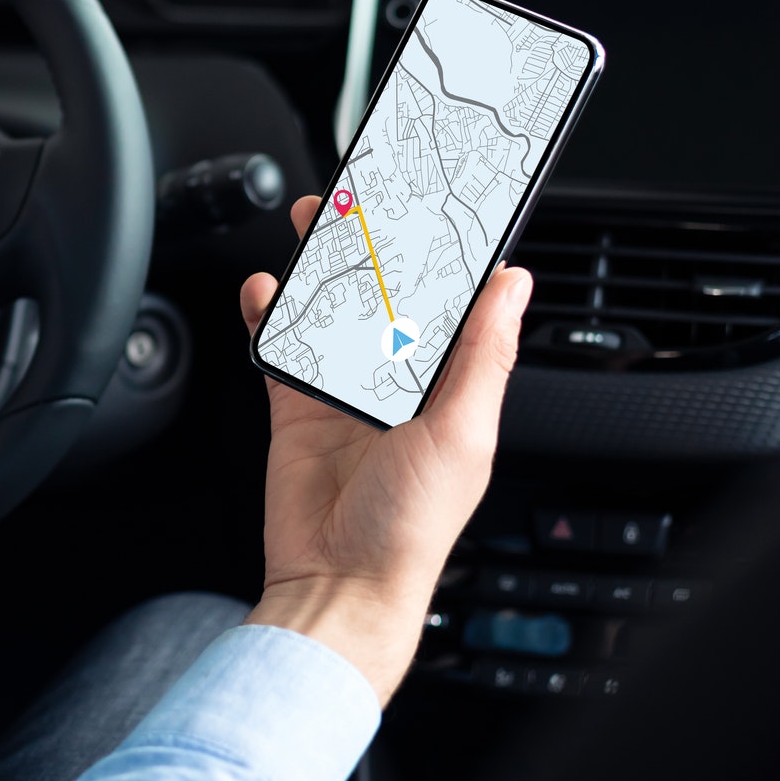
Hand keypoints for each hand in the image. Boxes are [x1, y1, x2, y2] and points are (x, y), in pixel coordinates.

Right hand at [239, 194, 530, 703]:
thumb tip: (514, 284)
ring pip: (333, 309)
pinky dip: (269, 316)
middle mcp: (400, 382)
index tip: (432, 200)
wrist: (338, 583)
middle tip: (357, 197)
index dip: (442, 250)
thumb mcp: (462, 433)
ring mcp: (346, 392)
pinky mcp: (297, 407)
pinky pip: (282, 348)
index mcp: (450, 384)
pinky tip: (265, 292)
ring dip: (321, 266)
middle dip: (372, 243)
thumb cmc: (410, 527)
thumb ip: (482, 354)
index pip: (451, 299)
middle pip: (385, 293)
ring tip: (311, 226)